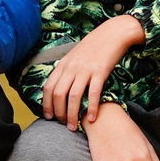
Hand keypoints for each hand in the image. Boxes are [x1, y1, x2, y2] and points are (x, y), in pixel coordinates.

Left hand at [40, 14, 144, 129]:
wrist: (112, 33)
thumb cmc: (93, 47)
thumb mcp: (74, 57)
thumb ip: (66, 70)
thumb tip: (58, 88)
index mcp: (63, 64)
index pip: (48, 87)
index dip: (46, 104)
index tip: (49, 117)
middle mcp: (72, 67)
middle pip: (59, 94)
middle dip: (59, 113)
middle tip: (63, 124)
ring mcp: (86, 69)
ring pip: (74, 96)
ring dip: (72, 114)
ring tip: (74, 127)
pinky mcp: (100, 72)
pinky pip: (93, 93)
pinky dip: (92, 107)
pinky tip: (92, 118)